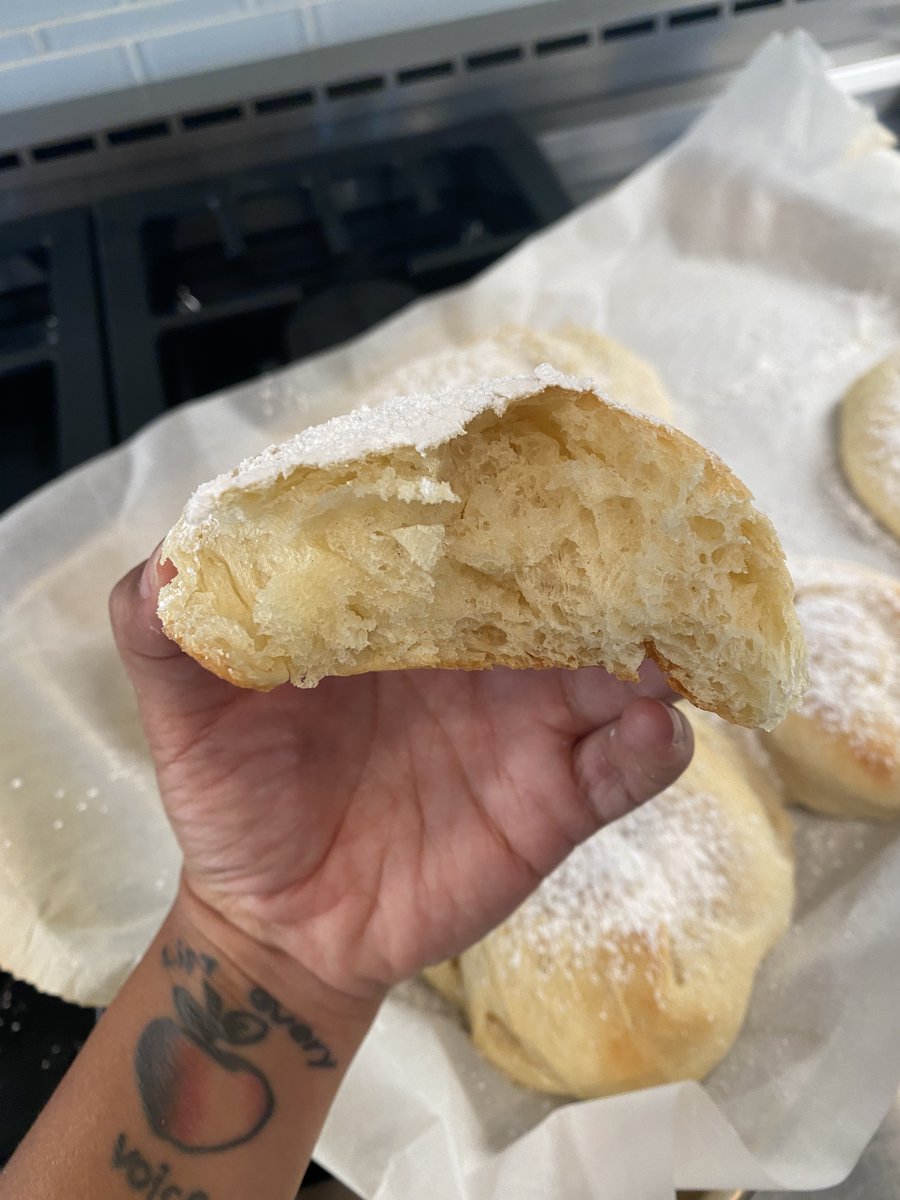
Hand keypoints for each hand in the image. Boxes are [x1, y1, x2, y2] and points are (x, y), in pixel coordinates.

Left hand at [110, 548, 692, 1005]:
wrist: (280, 919)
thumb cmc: (236, 799)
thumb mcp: (186, 716)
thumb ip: (167, 638)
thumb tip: (168, 566)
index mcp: (403, 616)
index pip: (464, 538)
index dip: (496, 496)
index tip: (525, 457)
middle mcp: (478, 656)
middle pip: (559, 591)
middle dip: (599, 558)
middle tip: (629, 529)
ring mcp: (524, 727)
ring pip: (612, 670)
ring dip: (646, 647)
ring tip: (656, 639)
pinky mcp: (552, 803)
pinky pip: (621, 771)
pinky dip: (649, 749)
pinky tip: (654, 731)